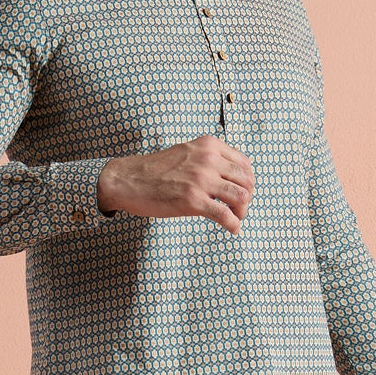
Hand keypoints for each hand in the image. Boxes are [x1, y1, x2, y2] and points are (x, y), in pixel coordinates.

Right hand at [96, 136, 254, 232]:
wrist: (128, 180)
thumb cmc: (156, 170)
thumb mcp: (187, 153)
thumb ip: (209, 159)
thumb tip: (232, 178)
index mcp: (209, 145)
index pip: (245, 164)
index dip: (247, 182)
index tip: (240, 193)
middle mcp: (208, 159)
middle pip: (247, 181)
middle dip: (247, 198)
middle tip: (239, 209)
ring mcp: (201, 180)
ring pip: (242, 197)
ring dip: (242, 212)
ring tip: (235, 219)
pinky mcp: (193, 201)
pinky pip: (226, 215)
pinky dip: (234, 225)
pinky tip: (232, 229)